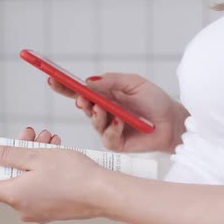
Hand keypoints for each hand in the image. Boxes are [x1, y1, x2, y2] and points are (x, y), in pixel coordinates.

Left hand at [0, 129, 105, 223]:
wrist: (104, 194)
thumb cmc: (73, 175)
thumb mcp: (37, 156)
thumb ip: (9, 154)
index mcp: (14, 196)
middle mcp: (23, 209)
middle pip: (8, 178)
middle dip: (17, 153)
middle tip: (29, 134)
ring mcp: (39, 212)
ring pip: (27, 180)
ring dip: (34, 158)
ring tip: (48, 139)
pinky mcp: (54, 210)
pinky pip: (41, 188)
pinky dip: (44, 171)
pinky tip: (57, 152)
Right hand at [48, 73, 188, 152]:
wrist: (172, 122)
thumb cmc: (154, 101)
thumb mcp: (134, 83)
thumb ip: (112, 81)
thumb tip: (88, 81)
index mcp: (104, 96)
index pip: (79, 91)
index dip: (64, 86)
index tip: (52, 79)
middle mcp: (103, 112)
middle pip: (82, 106)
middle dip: (80, 102)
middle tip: (82, 99)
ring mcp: (107, 129)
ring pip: (93, 122)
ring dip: (97, 115)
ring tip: (104, 109)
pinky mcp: (116, 143)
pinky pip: (107, 138)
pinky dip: (112, 129)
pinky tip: (120, 122)